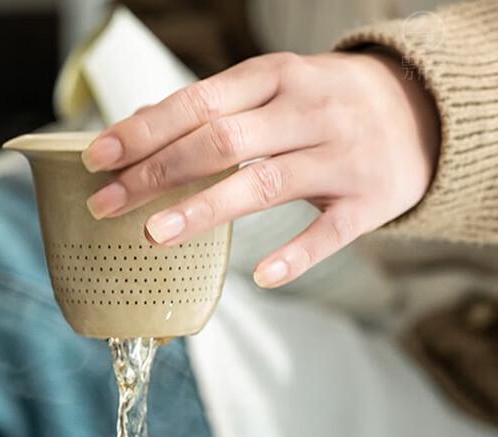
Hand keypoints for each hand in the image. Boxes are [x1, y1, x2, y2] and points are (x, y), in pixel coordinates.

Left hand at [83, 51, 439, 287]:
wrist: (421, 110)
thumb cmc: (322, 104)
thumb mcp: (272, 88)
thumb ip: (212, 109)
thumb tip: (138, 127)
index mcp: (275, 77)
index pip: (198, 103)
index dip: (144, 131)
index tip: (97, 157)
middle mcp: (306, 112)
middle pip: (221, 142)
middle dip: (156, 174)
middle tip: (105, 204)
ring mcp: (339, 157)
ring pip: (265, 184)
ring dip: (205, 210)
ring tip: (153, 236)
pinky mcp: (367, 201)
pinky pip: (329, 232)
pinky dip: (296, 254)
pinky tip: (260, 276)